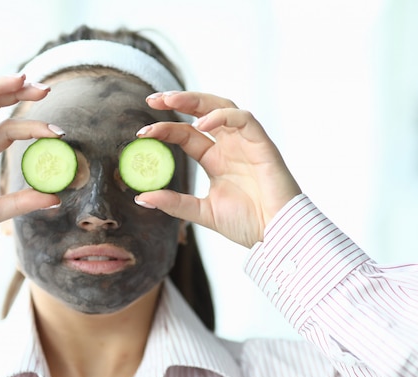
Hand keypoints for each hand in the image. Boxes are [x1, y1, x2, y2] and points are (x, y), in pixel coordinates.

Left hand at [135, 91, 300, 247]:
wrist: (276, 235)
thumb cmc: (247, 224)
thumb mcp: (202, 212)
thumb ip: (174, 203)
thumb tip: (141, 197)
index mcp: (215, 159)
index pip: (185, 135)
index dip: (164, 130)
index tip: (141, 134)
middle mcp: (229, 146)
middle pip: (201, 112)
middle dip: (177, 102)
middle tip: (152, 99)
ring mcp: (245, 142)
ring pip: (222, 106)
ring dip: (196, 100)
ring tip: (170, 100)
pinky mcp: (262, 144)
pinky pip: (243, 119)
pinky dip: (223, 116)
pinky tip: (201, 124)